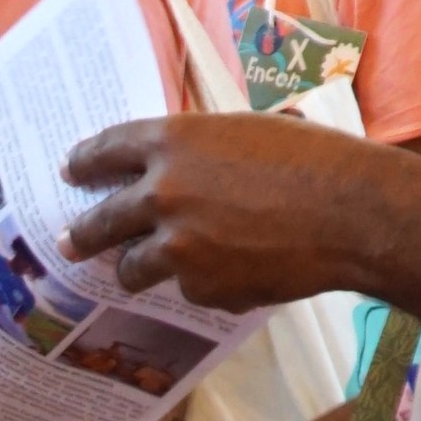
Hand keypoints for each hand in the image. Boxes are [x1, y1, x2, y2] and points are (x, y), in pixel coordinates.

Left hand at [61, 112, 375, 312]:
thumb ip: (201, 150)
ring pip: (133, 268)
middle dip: (81, 234)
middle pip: (100, 221)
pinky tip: (242, 268)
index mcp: (173, 141)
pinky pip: (190, 289)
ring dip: (138, 268)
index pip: (105, 149)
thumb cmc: (311, 159)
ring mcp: (177, 246)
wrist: (350, 213)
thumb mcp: (246, 131)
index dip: (84, 163)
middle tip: (70, 242)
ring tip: (151, 268)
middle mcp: (162, 193)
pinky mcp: (200, 287)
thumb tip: (175, 168)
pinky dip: (208, 282)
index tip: (70, 172)